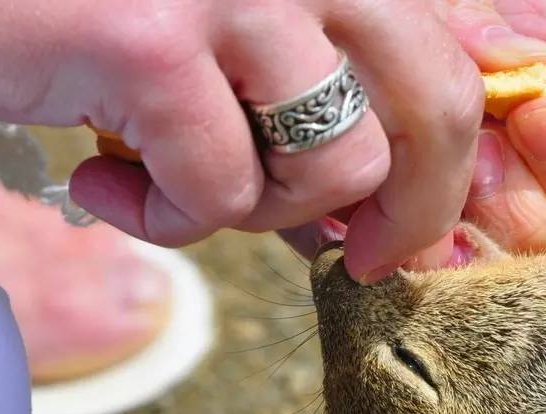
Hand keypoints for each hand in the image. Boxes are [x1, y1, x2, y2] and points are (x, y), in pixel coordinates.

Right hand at [0, 0, 545, 281]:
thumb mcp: (233, 44)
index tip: (394, 233)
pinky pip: (220, 195)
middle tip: (356, 258)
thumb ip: (314, 105)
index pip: (449, 64)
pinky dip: (165, 219)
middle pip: (438, 105)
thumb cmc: (96, 17)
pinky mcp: (154, 41)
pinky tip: (105, 180)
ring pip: (339, 164)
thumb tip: (367, 220)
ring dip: (264, 210)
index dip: (444, 170)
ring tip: (184, 185)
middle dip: (407, 211)